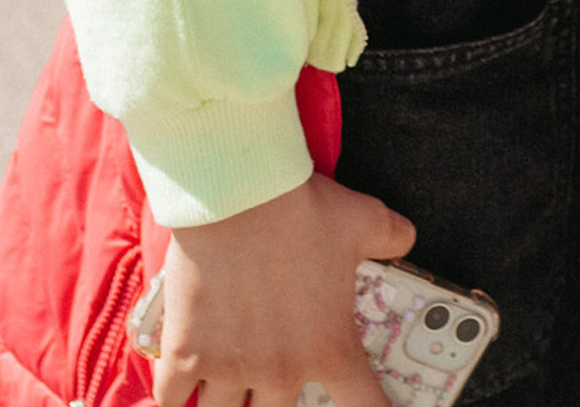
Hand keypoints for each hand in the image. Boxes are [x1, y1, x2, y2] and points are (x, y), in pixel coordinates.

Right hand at [153, 173, 413, 406]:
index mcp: (328, 347)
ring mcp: (230, 368)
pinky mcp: (185, 357)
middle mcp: (281, 370)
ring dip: (227, 400)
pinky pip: (173, 402)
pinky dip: (176, 400)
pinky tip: (178, 396)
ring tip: (227, 380)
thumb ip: (391, 238)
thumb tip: (407, 239)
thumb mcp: (363, 220)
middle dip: (276, 398)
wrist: (237, 194)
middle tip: (273, 376)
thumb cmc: (302, 208)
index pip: (362, 404)